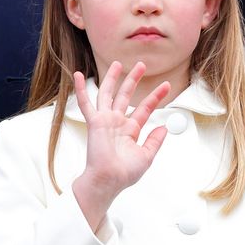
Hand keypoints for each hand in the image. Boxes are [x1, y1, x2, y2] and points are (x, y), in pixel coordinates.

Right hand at [71, 61, 170, 233]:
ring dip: (112, 78)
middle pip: (126, 95)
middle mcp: (117, 122)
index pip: (144, 108)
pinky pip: (86, 103)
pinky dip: (80, 89)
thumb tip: (164, 128)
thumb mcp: (146, 156)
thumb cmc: (124, 174)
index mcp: (130, 130)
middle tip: (141, 65)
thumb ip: (155, 141)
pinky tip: (77, 75)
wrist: (109, 180)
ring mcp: (105, 120)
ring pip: (108, 93)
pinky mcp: (94, 122)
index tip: (166, 85)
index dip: (155, 96)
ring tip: (117, 63)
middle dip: (133, 79)